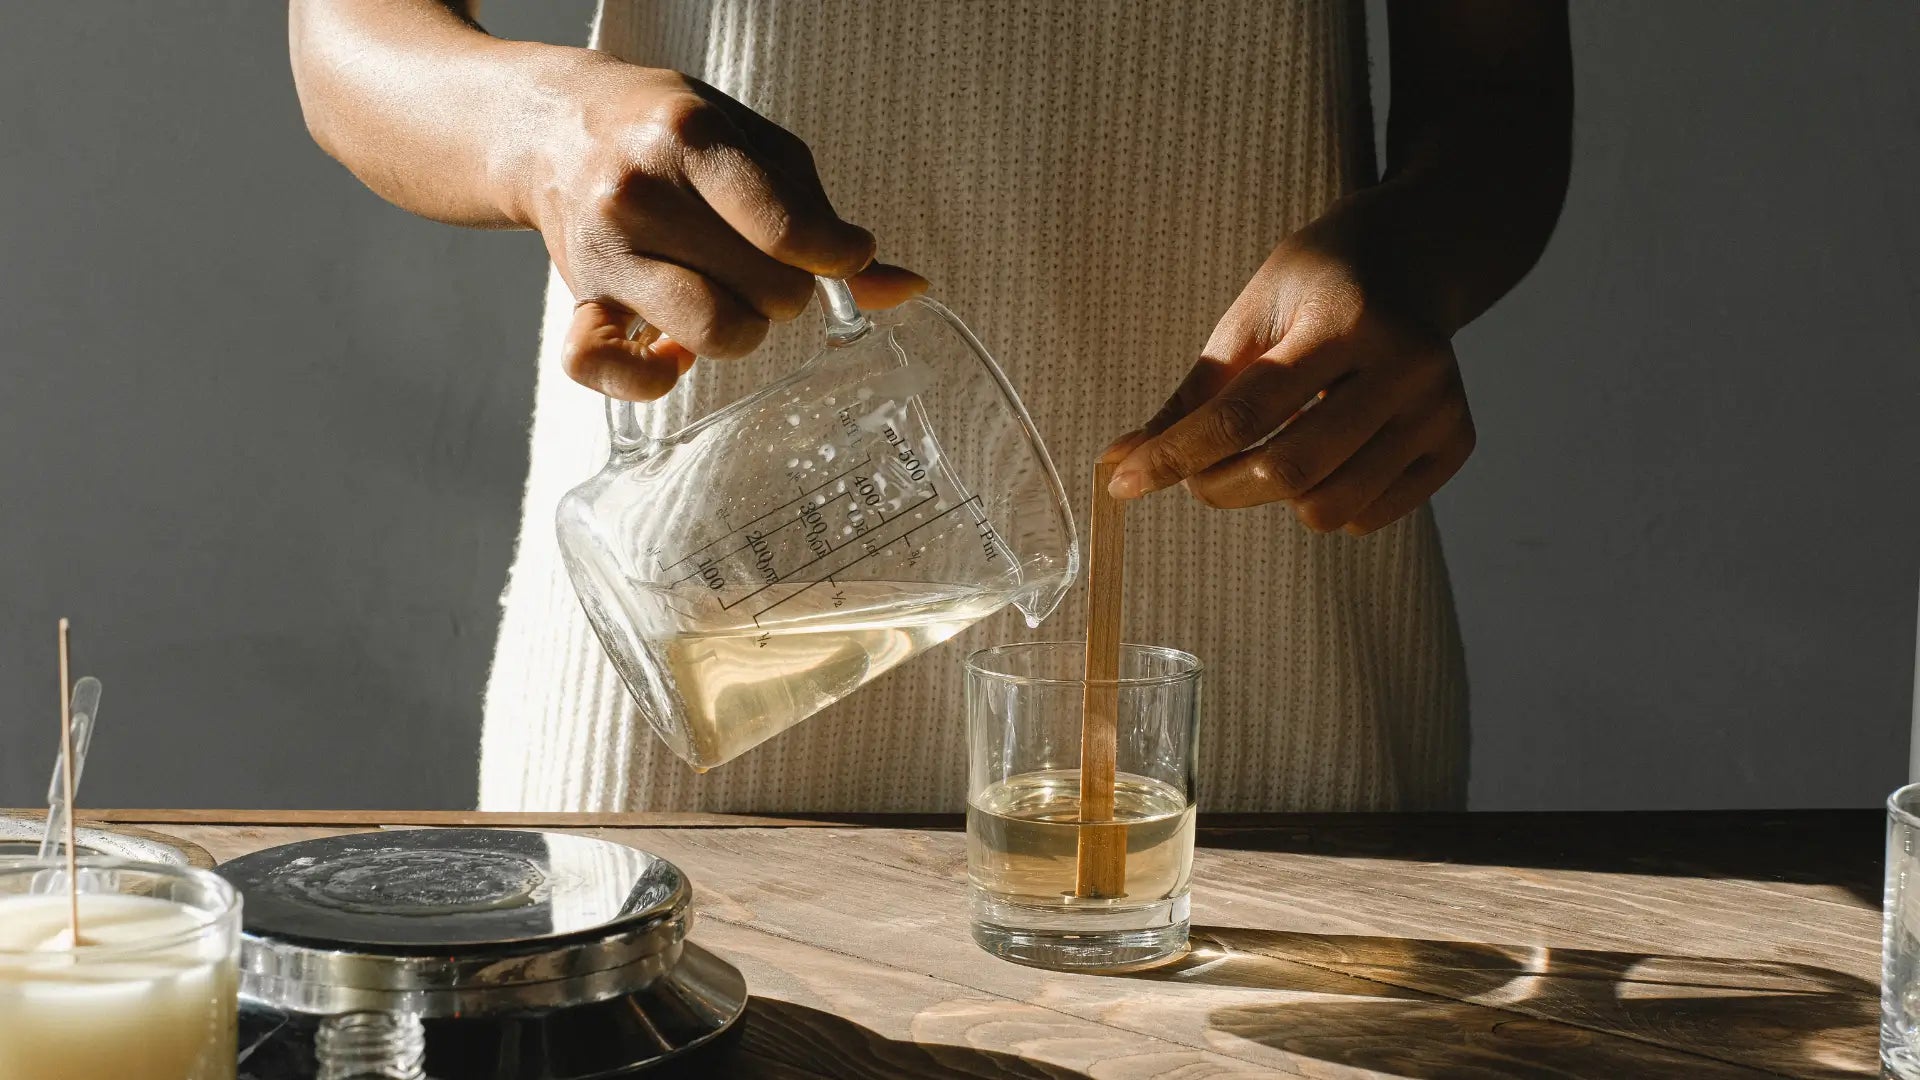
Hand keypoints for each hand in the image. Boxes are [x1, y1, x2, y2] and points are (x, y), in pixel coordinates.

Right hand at [515, 57, 925, 399]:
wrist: (555, 127)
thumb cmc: (673, 136)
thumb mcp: (756, 148)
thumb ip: (822, 217)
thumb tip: (906, 288)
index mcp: (691, 139)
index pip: (787, 228)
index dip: (836, 257)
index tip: (842, 255)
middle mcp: (638, 193)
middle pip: (764, 290)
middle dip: (788, 290)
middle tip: (768, 266)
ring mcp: (603, 251)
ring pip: (712, 333)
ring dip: (742, 329)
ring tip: (731, 299)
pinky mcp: (575, 300)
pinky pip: (604, 369)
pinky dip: (649, 379)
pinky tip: (673, 355)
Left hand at [1106, 210, 1475, 534]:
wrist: (1414, 259)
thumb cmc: (1317, 285)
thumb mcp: (1249, 316)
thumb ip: (1193, 395)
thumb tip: (1120, 463)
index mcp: (1346, 319)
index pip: (1245, 412)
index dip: (1176, 455)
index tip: (1123, 483)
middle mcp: (1406, 366)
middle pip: (1288, 469)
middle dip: (1219, 485)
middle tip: (1197, 473)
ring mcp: (1440, 409)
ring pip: (1329, 507)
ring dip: (1272, 499)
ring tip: (1266, 455)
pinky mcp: (1456, 443)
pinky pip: (1367, 517)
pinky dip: (1325, 503)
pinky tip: (1325, 454)